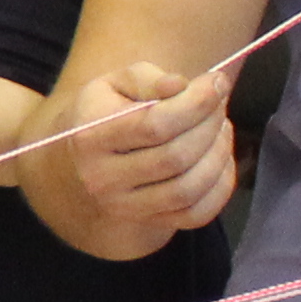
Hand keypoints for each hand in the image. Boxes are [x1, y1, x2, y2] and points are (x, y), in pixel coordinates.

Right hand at [57, 59, 236, 245]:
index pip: (153, 125)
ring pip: (189, 188)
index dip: (195, 103)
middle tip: (218, 105)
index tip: (216, 82)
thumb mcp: (113, 84)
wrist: (80, 162)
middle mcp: (102, 178)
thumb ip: (146, 79)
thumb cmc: (104, 114)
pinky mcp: (148, 222)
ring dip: (218, 154)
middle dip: (210, 125)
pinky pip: (197, 213)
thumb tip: (180, 86)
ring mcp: (124, 207)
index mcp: (90, 137)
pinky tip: (219, 158)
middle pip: (176, 156)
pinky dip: (220, 185)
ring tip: (220, 129)